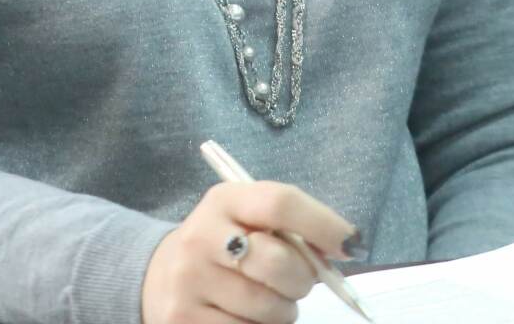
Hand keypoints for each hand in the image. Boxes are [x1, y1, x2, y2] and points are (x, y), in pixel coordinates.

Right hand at [141, 181, 358, 323]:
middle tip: (299, 282)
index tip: (352, 245)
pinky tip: (247, 316)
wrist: (162, 276)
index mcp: (224, 201)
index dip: (323, 224)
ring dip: (283, 311)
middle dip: (302, 279)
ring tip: (268, 300)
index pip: (280, 203)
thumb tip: (345, 248)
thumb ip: (291, 228)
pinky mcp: (182, 320)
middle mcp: (200, 237)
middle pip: (277, 262)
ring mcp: (188, 282)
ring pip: (267, 308)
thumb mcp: (249, 220)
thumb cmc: (227, 245)